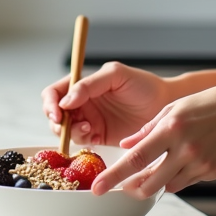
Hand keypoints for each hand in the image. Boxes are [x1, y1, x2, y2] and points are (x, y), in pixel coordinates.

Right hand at [42, 62, 172, 147]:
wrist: (164, 106)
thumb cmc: (143, 85)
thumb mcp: (116, 75)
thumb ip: (89, 84)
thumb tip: (65, 100)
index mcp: (83, 84)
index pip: (55, 91)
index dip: (50, 101)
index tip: (57, 111)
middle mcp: (83, 102)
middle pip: (55, 112)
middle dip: (55, 119)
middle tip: (63, 124)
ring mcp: (89, 119)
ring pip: (65, 129)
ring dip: (68, 130)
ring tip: (86, 127)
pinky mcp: (98, 136)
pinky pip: (80, 140)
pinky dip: (80, 139)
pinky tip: (92, 135)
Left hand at [91, 83, 215, 197]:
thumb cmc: (211, 104)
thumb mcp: (175, 108)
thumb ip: (148, 128)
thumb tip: (126, 145)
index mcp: (172, 128)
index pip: (137, 158)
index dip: (115, 175)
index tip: (99, 187)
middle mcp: (185, 148)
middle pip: (149, 182)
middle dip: (132, 188)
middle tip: (123, 186)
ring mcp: (200, 163)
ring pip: (167, 185)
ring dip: (155, 181)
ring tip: (156, 166)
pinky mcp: (211, 172)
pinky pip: (185, 181)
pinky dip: (176, 176)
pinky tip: (183, 159)